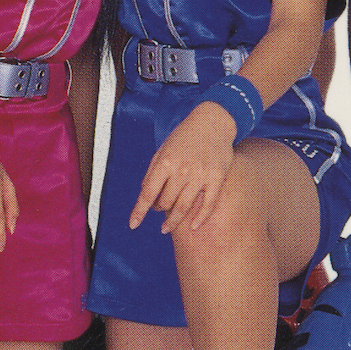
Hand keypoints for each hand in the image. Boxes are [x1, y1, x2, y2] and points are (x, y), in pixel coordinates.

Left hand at [128, 100, 236, 235]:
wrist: (213, 122)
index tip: (133, 225)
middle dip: (159, 209)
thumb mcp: (163, 149)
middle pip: (166, 202)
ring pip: (184, 207)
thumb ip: (153, 171)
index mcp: (165, 161)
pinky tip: (193, 227)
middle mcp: (182, 169)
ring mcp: (201, 175)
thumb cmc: (185, 136)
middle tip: (159, 209)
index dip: (139, 211)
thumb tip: (146, 195)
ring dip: (173, 221)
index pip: (148, 193)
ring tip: (167, 227)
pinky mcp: (217, 178)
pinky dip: (200, 218)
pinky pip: (208, 205)